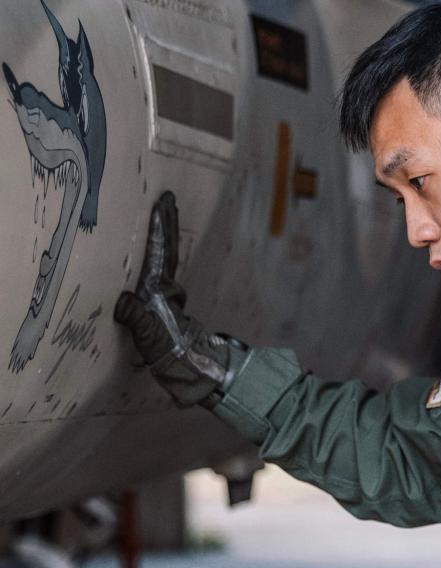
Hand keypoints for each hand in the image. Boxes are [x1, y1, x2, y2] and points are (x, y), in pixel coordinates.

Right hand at [114, 192, 232, 406]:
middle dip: (167, 224)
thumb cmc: (168, 350)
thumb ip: (136, 318)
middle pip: (167, 248)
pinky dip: (158, 255)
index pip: (159, 251)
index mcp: (159, 288)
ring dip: (164, 236)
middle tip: (168, 199)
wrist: (188, 365)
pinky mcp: (163, 302)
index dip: (160, 228)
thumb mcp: (149, 335)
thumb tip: (122, 299)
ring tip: (163, 216)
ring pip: (165, 257)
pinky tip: (154, 253)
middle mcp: (164, 286)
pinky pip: (159, 270)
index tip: (162, 204)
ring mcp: (165, 293)